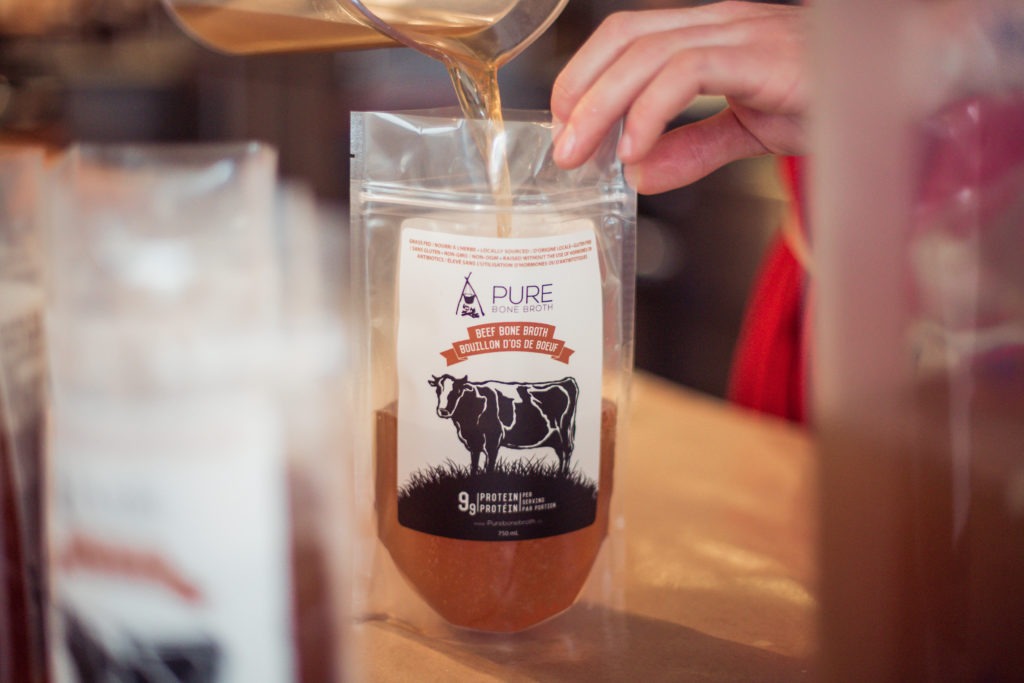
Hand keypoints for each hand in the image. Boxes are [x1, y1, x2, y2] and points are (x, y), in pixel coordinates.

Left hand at [550, 1, 807, 193]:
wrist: (902, 81)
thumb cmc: (829, 96)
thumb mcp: (745, 132)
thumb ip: (692, 149)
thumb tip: (640, 175)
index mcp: (709, 33)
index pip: (626, 36)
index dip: (585, 76)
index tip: (565, 125)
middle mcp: (719, 22)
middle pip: (625, 39)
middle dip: (580, 93)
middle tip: (561, 148)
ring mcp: (740, 32)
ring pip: (647, 53)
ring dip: (603, 106)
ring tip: (583, 152)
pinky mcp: (760, 54)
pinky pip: (687, 72)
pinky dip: (651, 112)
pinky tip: (636, 146)